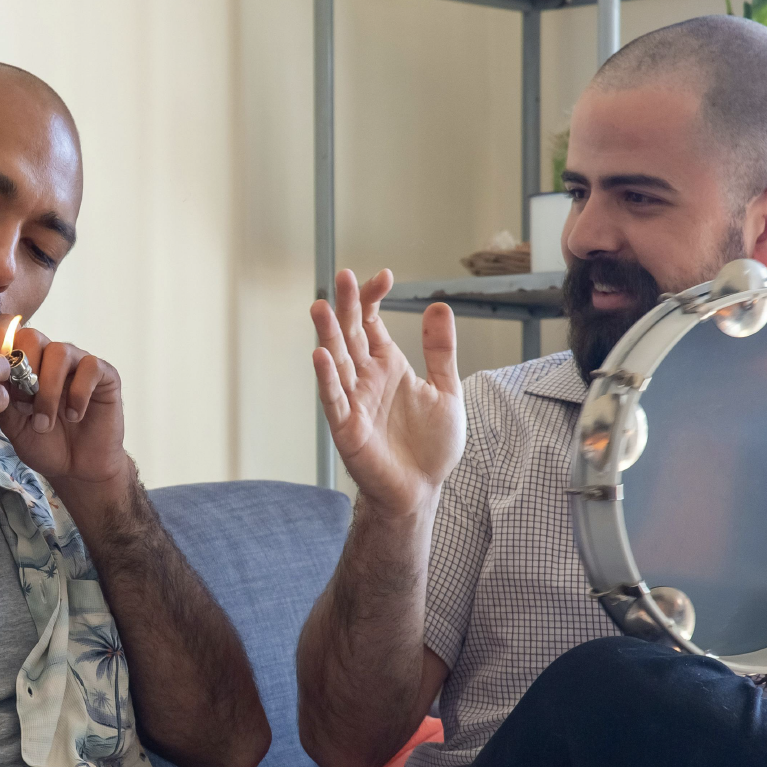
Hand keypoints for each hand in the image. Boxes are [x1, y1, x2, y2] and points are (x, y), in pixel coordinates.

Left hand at [0, 318, 128, 488]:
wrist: (77, 469)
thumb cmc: (44, 444)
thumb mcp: (14, 424)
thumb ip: (3, 397)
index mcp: (25, 363)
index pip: (8, 335)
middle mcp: (50, 357)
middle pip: (32, 337)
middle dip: (24, 370)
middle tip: (23, 406)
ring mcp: (78, 363)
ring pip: (59, 352)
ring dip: (48, 390)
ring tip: (44, 423)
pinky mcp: (104, 375)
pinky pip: (90, 367)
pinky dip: (78, 394)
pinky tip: (73, 416)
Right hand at [310, 269, 464, 515]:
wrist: (421, 489)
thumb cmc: (430, 445)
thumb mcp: (446, 389)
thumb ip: (441, 351)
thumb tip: (439, 306)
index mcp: (387, 367)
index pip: (371, 324)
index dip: (373, 299)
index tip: (384, 276)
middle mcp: (366, 379)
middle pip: (350, 335)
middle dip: (347, 306)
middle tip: (344, 276)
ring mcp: (354, 401)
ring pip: (337, 361)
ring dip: (328, 334)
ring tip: (321, 307)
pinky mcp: (347, 427)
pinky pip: (334, 398)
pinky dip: (326, 378)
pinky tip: (320, 354)